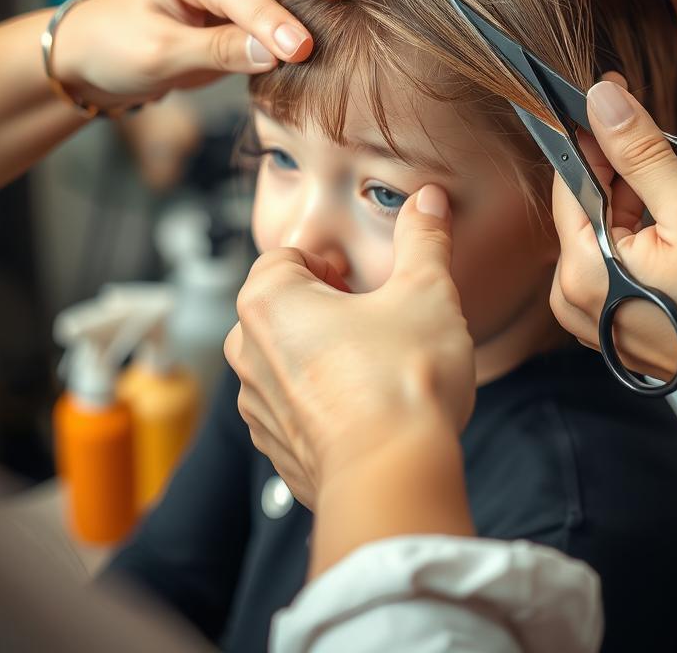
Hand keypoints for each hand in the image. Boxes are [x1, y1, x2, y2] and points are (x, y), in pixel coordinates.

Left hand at [224, 185, 474, 506]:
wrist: (394, 476)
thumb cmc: (402, 379)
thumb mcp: (426, 291)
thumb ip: (424, 238)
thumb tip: (429, 201)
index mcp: (268, 301)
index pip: (287, 256)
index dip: (332, 263)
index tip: (365, 281)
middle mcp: (247, 352)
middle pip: (284, 306)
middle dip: (327, 306)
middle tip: (377, 319)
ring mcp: (257, 407)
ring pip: (287, 358)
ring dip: (324, 355)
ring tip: (376, 365)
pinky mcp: (276, 449)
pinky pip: (295, 407)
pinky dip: (325, 401)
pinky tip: (370, 407)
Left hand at [550, 78, 676, 454]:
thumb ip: (641, 153)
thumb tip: (600, 100)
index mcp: (581, 271)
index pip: (571, 180)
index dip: (596, 133)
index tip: (617, 93)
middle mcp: (582, 298)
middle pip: (599, 204)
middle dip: (644, 171)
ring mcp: (609, 315)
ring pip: (625, 228)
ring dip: (667, 198)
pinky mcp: (637, 322)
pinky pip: (641, 258)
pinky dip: (673, 231)